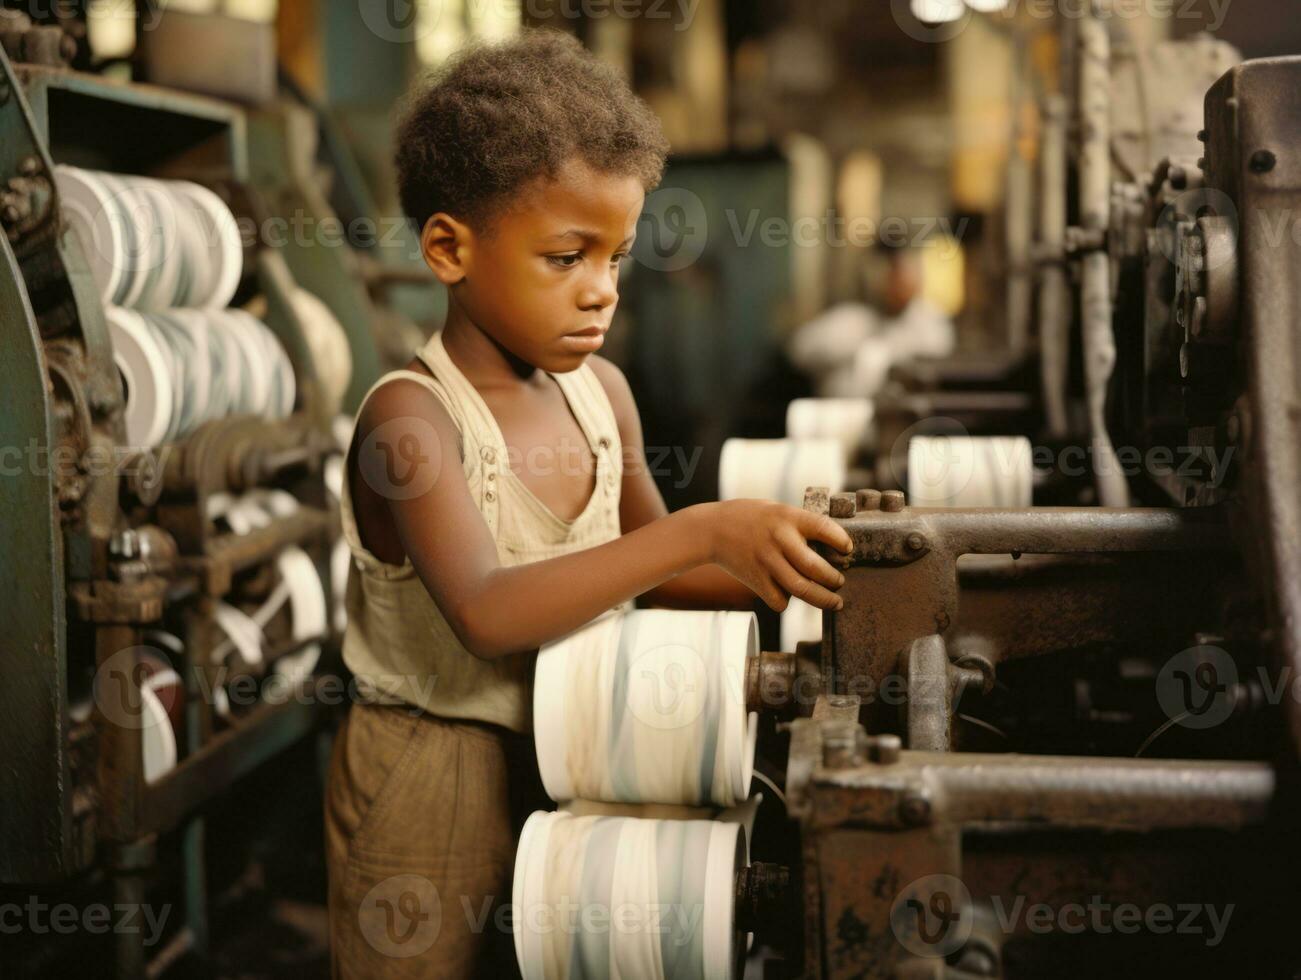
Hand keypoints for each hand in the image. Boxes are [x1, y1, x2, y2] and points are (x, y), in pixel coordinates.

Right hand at [707, 499, 853, 611]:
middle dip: (834, 580)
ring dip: (823, 599)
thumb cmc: (749, 518)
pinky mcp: (755, 579)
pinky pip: (780, 599)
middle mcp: (778, 539)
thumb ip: (799, 524)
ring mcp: (766, 561)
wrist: (711, 530)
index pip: (824, 528)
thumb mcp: (776, 510)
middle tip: (840, 582)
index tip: (847, 550)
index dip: (841, 541)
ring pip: (802, 589)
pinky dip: (788, 601)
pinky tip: (790, 595)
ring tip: (834, 601)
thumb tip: (830, 546)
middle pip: (815, 567)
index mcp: (787, 517)